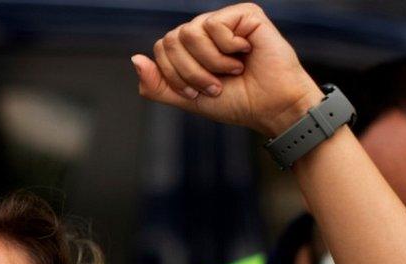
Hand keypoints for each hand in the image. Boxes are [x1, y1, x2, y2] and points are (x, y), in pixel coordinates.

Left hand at [132, 2, 322, 136]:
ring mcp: (223, 21)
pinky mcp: (244, 14)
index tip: (198, 94)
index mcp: (190, 49)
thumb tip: (134, 59)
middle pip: (171, 40)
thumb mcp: (187, 99)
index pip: (161, 49)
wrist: (271, 107)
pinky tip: (245, 54)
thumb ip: (157, 85)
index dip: (175, 75)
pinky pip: (214, 24)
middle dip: (191, 72)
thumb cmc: (235, 103)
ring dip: (210, 62)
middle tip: (215, 86)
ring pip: (190, 33)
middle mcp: (204, 30)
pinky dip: (227, 48)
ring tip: (232, 71)